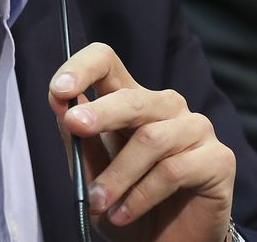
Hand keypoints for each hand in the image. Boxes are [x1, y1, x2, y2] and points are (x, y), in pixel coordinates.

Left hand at [48, 42, 235, 241]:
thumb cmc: (123, 200)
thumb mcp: (90, 169)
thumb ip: (77, 135)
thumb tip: (58, 99)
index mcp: (129, 100)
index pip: (107, 62)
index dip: (82, 68)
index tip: (58, 90)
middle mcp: (165, 107)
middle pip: (132, 97)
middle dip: (100, 112)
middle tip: (75, 126)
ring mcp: (195, 130)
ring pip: (151, 138)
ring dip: (118, 175)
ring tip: (99, 201)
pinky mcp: (218, 159)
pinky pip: (174, 169)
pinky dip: (142, 195)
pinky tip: (124, 214)